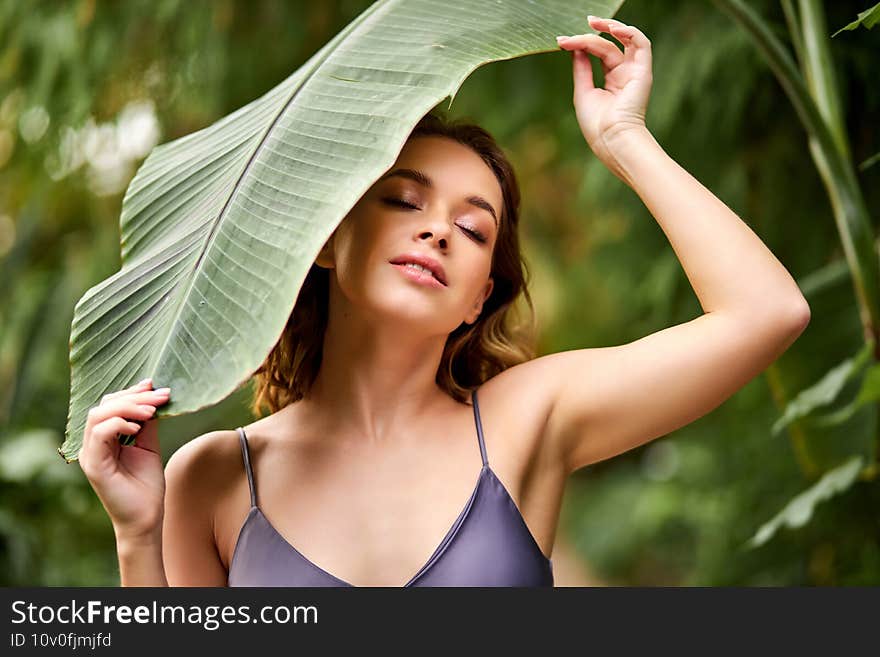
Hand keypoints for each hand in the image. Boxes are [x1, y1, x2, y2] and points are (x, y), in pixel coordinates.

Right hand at [78, 378, 170, 541]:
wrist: (145, 518)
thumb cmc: (146, 486)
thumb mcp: (149, 447)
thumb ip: (147, 425)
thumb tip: (153, 400)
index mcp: (104, 439)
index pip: (110, 405)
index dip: (131, 392)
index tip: (154, 385)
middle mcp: (92, 444)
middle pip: (104, 406)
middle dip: (134, 396)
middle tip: (160, 395)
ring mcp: (90, 454)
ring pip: (98, 415)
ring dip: (128, 407)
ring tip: (152, 410)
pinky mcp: (93, 465)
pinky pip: (99, 434)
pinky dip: (119, 424)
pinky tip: (139, 427)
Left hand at [557, 16, 652, 171]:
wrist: (611, 139)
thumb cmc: (597, 124)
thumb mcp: (583, 92)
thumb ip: (582, 68)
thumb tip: (576, 47)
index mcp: (613, 80)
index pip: (598, 53)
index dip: (580, 44)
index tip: (561, 42)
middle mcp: (625, 73)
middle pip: (607, 45)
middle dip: (589, 35)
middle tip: (571, 33)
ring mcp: (635, 72)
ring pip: (623, 40)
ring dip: (610, 26)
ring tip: (592, 22)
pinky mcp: (644, 72)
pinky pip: (642, 43)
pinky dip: (629, 32)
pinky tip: (611, 29)